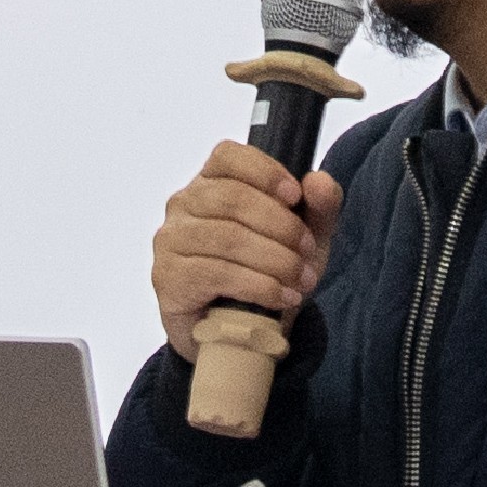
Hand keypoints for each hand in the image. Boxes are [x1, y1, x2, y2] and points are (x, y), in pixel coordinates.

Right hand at [152, 141, 342, 356]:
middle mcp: (183, 203)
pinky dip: (258, 286)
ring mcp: (171, 239)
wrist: (235, 330)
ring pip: (227, 238)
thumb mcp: (303, 238)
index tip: (295, 196)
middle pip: (232, 198)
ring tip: (301, 280)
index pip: (227, 156)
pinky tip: (281, 297)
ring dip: (275, 260)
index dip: (264, 171)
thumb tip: (318, 181)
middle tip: (307, 252)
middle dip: (280, 226)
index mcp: (211, 182)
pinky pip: (216, 273)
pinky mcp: (167, 276)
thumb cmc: (265, 271)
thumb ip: (318, 207)